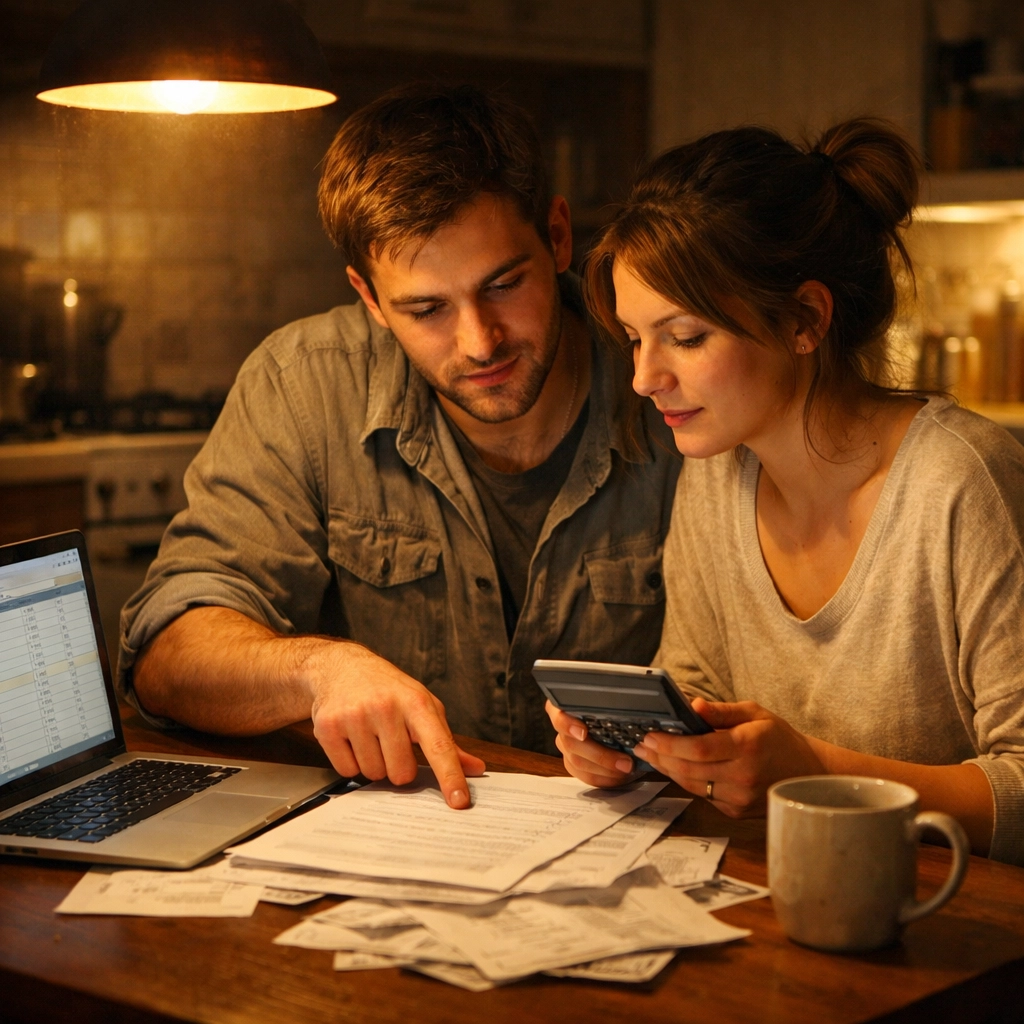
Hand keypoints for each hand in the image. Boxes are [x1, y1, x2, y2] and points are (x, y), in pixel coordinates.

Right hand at [306, 642, 485, 808]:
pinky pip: (347, 771)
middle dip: (398, 766)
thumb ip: (447, 741)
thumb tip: (475, 769)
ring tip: (369, 735)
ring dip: (373, 763)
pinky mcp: (328, 727)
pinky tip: (350, 737)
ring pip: (373, 774)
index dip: (450, 776)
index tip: (459, 802)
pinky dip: (350, 761)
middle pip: (401, 773)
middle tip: (390, 741)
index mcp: (416, 702)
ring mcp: (355, 716)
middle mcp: (386, 707)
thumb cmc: (389, 690)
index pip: (439, 746)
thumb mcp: (422, 705)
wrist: (341, 666)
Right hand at [545, 700, 644, 787]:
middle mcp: (562, 726)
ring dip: (605, 769)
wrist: (619, 725)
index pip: (559, 715)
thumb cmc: (615, 710)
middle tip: (625, 762)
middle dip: (600, 756)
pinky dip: (604, 778)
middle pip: (571, 744)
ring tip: (626, 768)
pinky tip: (619, 775)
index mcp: (566, 706)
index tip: (583, 733)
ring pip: (578, 762)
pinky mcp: (572, 763)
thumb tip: (625, 705)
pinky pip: (584, 775)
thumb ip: (614, 704)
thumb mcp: (615, 704)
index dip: (568, 725)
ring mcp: (566, 745)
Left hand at [633, 698, 823, 816]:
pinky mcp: (737, 811)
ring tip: (650, 755)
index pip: (699, 749)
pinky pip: (704, 795)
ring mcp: (740, 798)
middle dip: (661, 757)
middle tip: (641, 745)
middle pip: (690, 769)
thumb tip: (692, 705)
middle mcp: (743, 776)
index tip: (650, 735)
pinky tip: (674, 768)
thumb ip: (721, 711)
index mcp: (747, 747)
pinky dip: (686, 781)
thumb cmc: (778, 738)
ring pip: (692, 785)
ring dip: (668, 770)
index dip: (670, 744)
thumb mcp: (754, 714)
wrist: (806, 773)